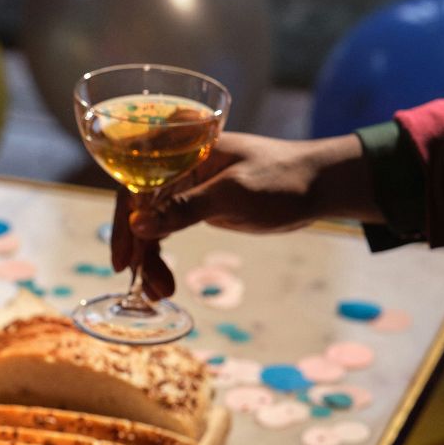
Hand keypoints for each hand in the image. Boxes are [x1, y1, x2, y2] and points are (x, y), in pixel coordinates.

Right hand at [111, 132, 371, 274]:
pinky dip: (162, 255)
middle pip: (138, 209)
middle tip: (143, 284)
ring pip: (150, 225)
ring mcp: (186, 187)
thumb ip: (183, 208)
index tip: (123, 260)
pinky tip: (162, 281)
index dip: (124, 223)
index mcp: (181, 151)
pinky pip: (166, 230)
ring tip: (159, 293)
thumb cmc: (282, 180)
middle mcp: (177, 167)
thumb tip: (138, 225)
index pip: (135, 185)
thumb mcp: (232, 195)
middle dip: (139, 249)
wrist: (320, 185)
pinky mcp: (197, 206)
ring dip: (150, 259)